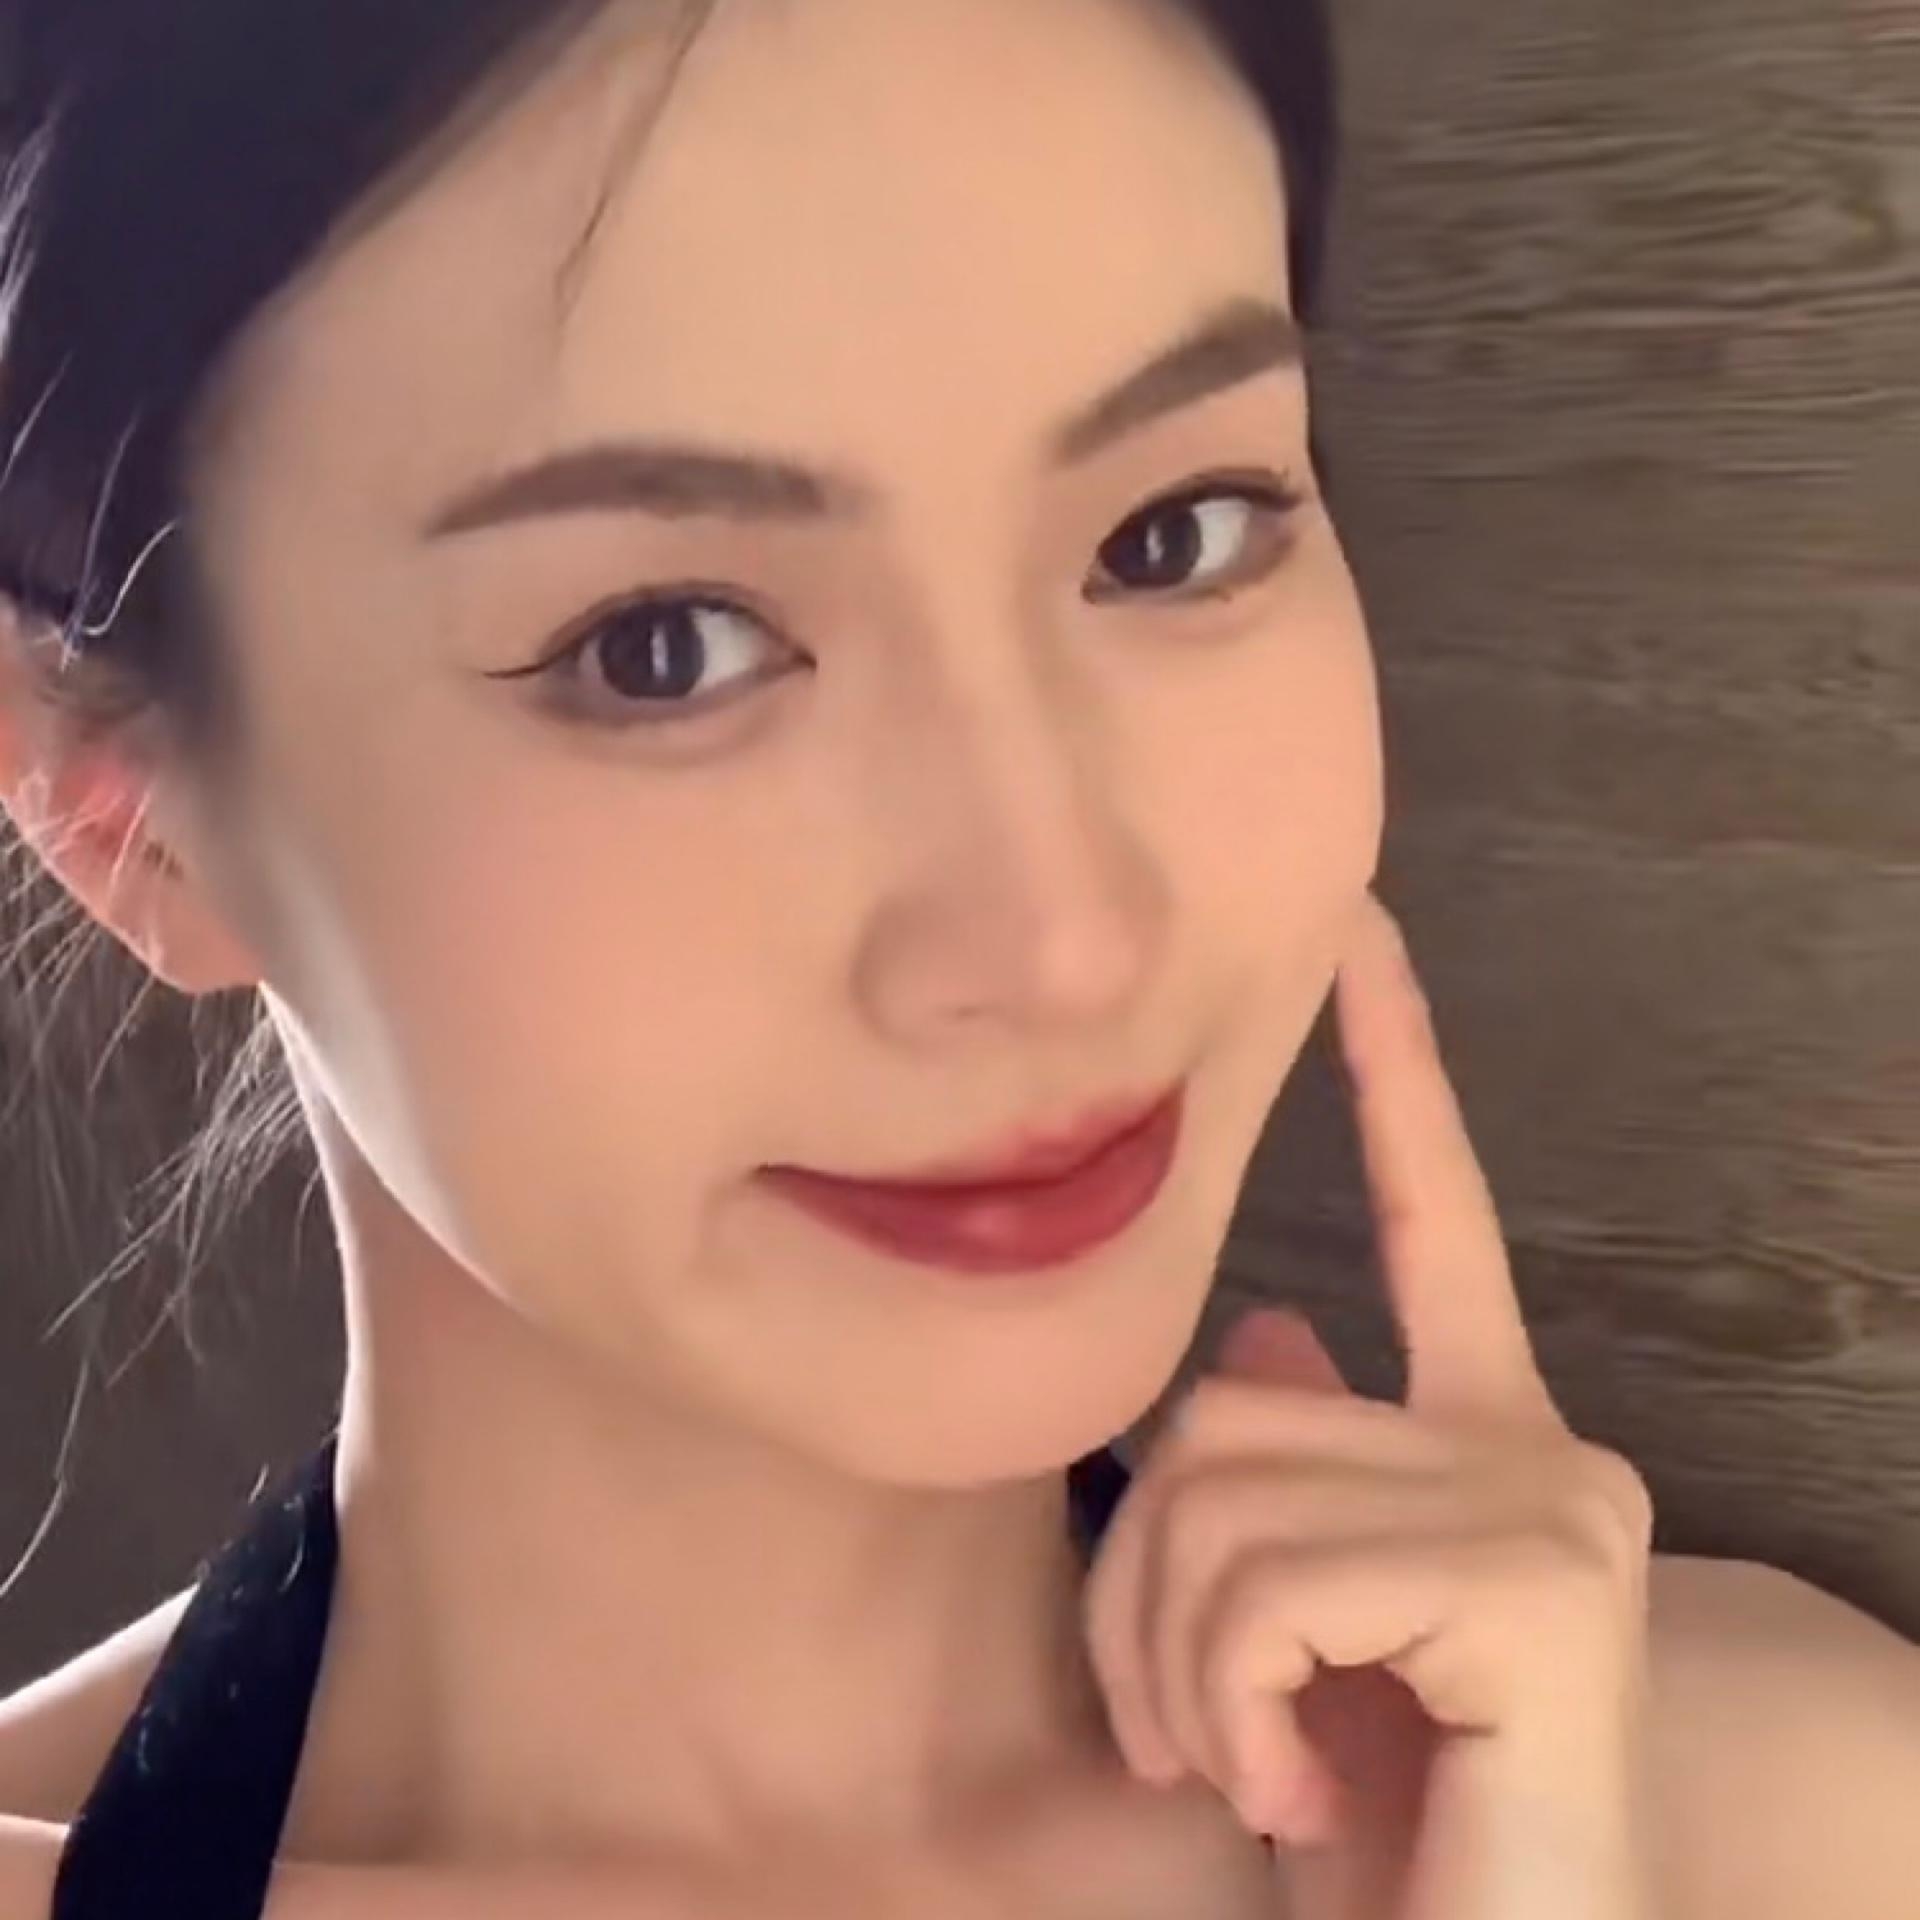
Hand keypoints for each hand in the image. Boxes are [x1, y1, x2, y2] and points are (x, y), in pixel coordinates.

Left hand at [1081, 892, 1658, 1919]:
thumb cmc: (1393, 1833)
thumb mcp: (1301, 1648)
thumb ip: (1294, 1483)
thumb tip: (1272, 1333)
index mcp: (1486, 1440)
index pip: (1436, 1219)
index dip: (1396, 1069)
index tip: (1357, 931)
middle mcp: (1541, 1444)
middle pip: (1215, 1408)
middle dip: (1145, 1595)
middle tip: (1201, 1729)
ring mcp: (1552, 1501)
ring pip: (1216, 1494)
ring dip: (1181, 1668)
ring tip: (1256, 1766)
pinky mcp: (1539, 1577)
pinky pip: (1268, 1584)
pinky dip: (1236, 1710)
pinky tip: (1305, 1794)